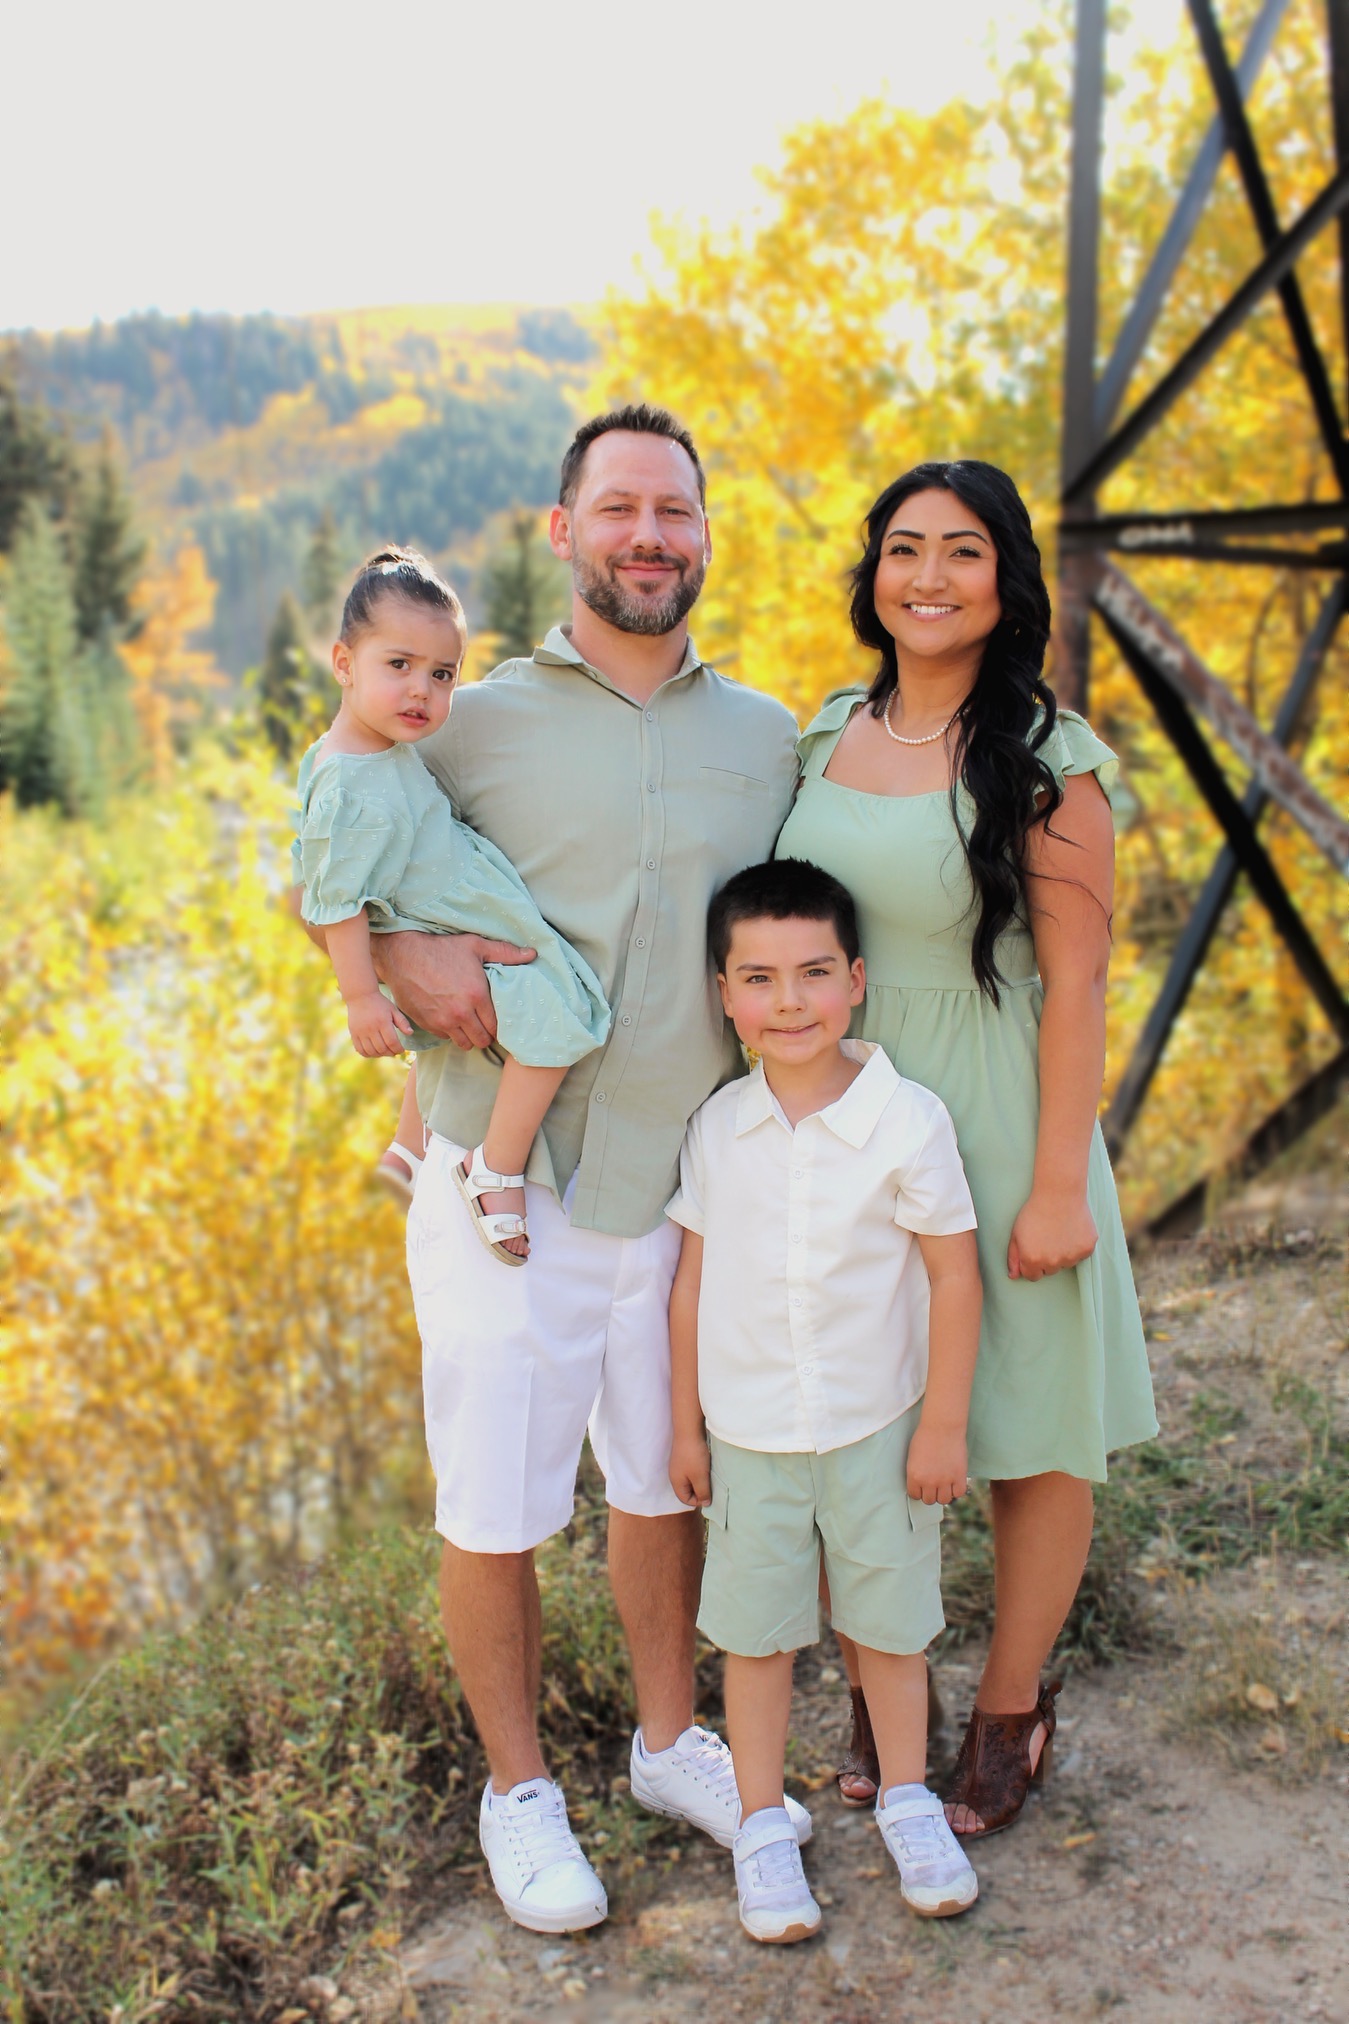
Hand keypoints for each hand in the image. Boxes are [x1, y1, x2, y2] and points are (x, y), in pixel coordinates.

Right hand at [347, 990, 412, 1057]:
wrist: (360, 997)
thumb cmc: (379, 1003)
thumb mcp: (393, 1010)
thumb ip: (402, 1022)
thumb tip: (410, 1033)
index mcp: (383, 1022)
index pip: (392, 1042)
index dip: (398, 1049)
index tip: (401, 1050)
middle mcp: (371, 1028)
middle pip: (382, 1049)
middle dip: (390, 1053)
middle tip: (394, 1052)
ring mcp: (361, 1032)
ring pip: (371, 1051)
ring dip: (380, 1055)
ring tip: (385, 1052)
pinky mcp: (354, 1034)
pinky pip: (360, 1050)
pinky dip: (368, 1054)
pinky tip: (374, 1052)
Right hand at [372, 931, 535, 1050]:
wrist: (403, 955)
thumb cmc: (441, 948)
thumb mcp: (475, 945)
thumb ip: (505, 952)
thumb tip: (532, 954)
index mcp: (476, 996)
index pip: (496, 1026)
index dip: (498, 1025)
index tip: (496, 1019)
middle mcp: (460, 1013)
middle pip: (482, 1040)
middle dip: (485, 1034)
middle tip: (484, 1024)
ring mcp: (442, 1021)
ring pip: (464, 1044)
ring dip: (469, 1037)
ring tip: (469, 1024)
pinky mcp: (427, 1024)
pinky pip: (445, 1038)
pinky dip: (450, 1033)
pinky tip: (451, 1019)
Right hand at [669, 1431, 711, 1508]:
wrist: (689, 1430)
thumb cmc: (693, 1455)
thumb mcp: (700, 1477)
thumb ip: (702, 1492)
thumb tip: (705, 1504)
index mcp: (676, 1483)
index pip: (686, 1500)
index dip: (698, 1501)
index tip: (710, 1494)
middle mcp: (676, 1475)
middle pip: (688, 1490)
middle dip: (701, 1490)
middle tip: (712, 1485)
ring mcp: (680, 1465)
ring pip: (692, 1479)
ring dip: (702, 1480)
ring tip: (710, 1475)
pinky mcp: (685, 1457)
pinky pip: (693, 1470)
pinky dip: (701, 1471)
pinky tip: (708, 1466)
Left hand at [906, 1420, 967, 1504]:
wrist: (942, 1426)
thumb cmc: (925, 1437)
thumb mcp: (912, 1457)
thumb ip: (916, 1473)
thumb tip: (921, 1486)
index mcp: (914, 1476)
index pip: (915, 1496)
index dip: (919, 1491)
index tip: (922, 1486)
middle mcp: (929, 1481)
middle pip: (929, 1500)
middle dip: (931, 1493)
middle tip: (934, 1484)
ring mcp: (945, 1480)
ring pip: (944, 1500)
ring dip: (944, 1494)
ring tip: (944, 1484)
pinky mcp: (959, 1476)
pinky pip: (959, 1493)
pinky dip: (957, 1490)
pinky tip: (955, 1481)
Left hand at [1007, 1187, 1097, 1280]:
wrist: (1059, 1194)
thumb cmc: (1035, 1211)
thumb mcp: (1016, 1233)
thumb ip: (1014, 1257)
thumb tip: (1013, 1276)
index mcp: (1032, 1260)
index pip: (1033, 1276)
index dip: (1032, 1263)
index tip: (1035, 1250)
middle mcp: (1052, 1263)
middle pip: (1050, 1270)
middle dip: (1048, 1258)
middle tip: (1047, 1237)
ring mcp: (1071, 1257)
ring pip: (1066, 1262)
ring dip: (1063, 1253)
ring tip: (1059, 1231)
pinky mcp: (1086, 1249)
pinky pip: (1081, 1254)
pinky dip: (1077, 1245)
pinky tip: (1071, 1229)